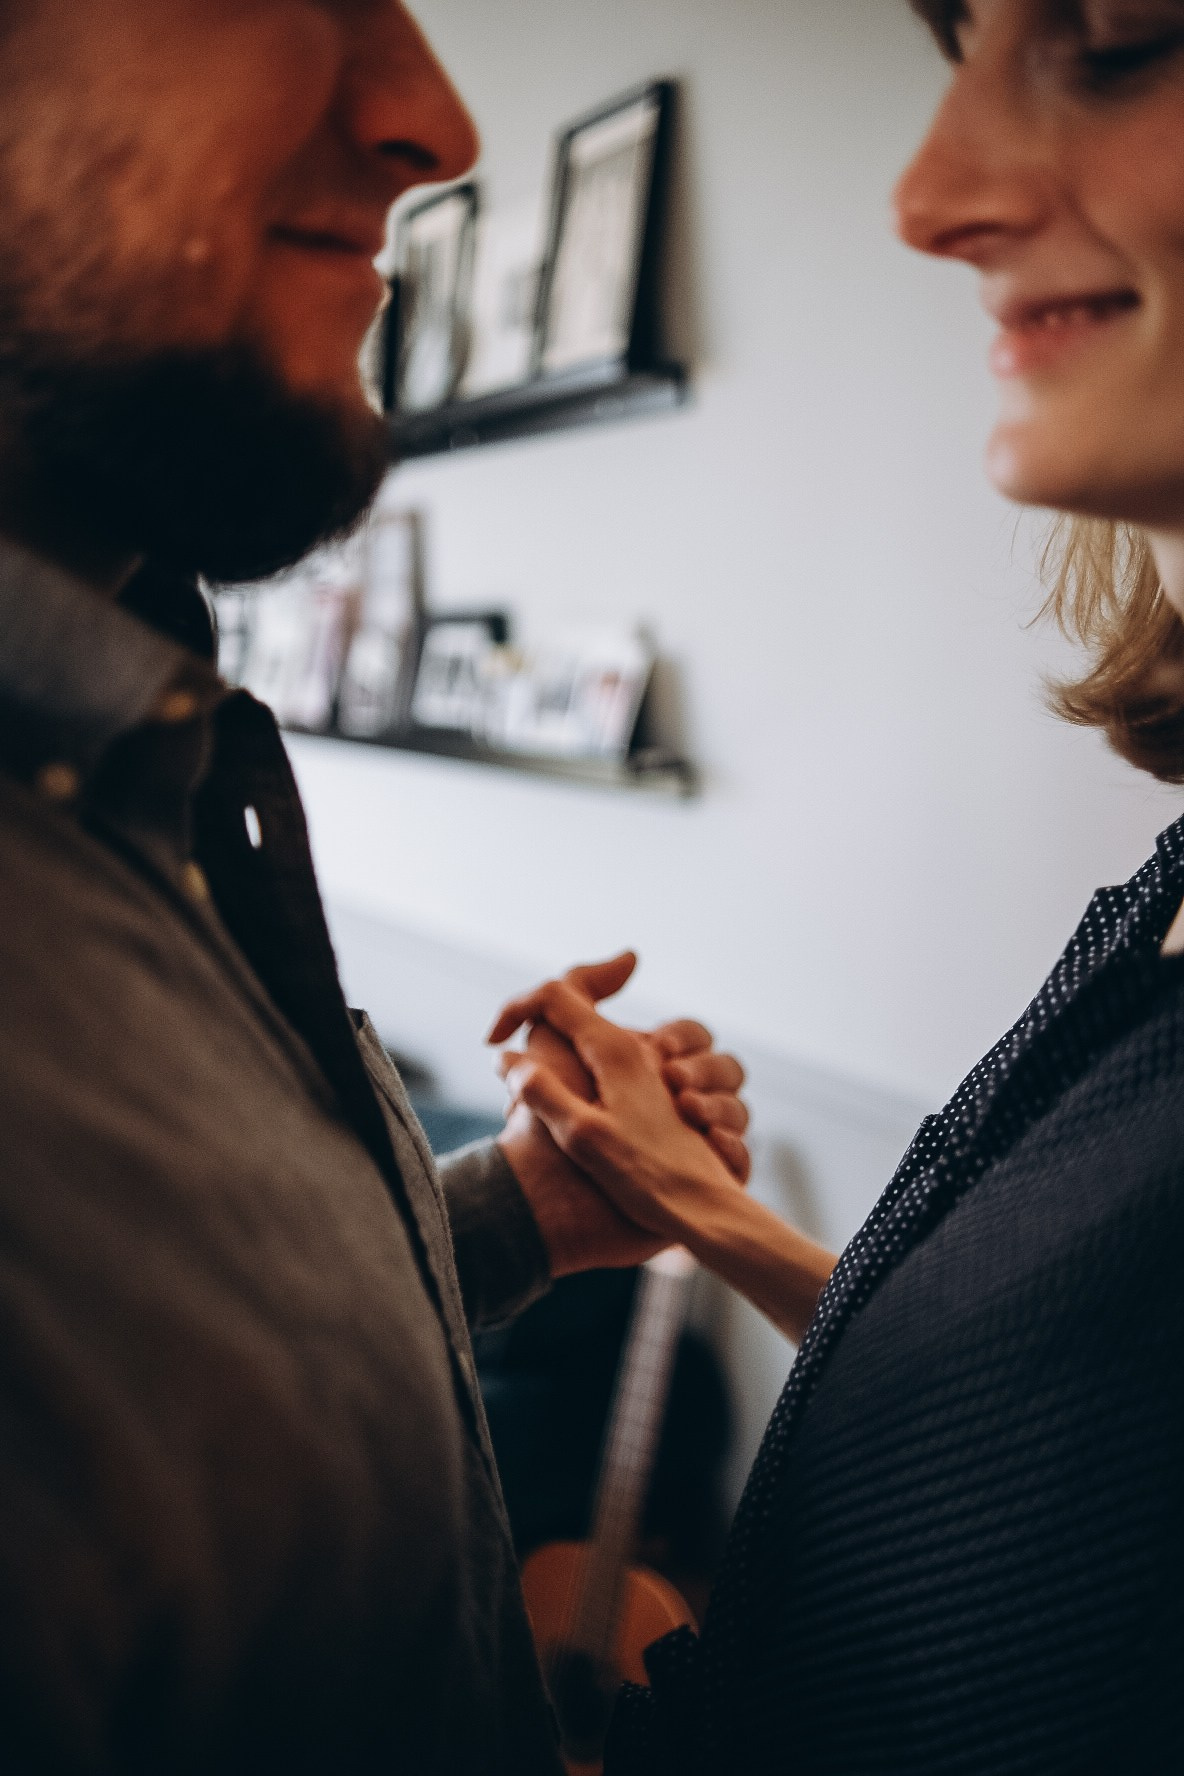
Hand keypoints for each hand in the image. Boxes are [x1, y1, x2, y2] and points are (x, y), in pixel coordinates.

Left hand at [490, 953, 749, 1276]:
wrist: (548, 1208)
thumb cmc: (541, 1126)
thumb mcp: (552, 1046)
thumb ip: (576, 990)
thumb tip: (631, 955)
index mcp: (641, 1068)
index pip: (692, 1036)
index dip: (683, 1038)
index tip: (660, 1052)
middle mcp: (667, 1103)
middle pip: (725, 1069)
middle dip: (708, 1073)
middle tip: (676, 1090)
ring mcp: (685, 1144)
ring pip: (738, 1112)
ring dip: (722, 1111)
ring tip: (691, 1121)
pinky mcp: (694, 1183)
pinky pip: (740, 1161)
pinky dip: (731, 1155)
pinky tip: (707, 1154)